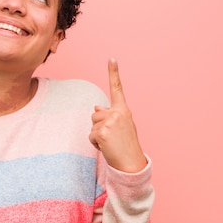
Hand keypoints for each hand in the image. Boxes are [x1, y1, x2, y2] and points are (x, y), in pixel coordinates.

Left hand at [89, 58, 146, 172]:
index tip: (111, 58)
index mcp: (123, 110)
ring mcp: (110, 122)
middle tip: (113, 138)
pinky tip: (107, 148)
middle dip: (99, 126)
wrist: (132, 164)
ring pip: (92, 124)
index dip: (113, 73)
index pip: (117, 89)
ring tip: (111, 143)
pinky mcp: (102, 132)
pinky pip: (91, 135)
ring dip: (97, 135)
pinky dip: (95, 143)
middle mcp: (118, 113)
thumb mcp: (121, 127)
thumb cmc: (126, 146)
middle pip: (95, 114)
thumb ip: (110, 116)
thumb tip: (96, 108)